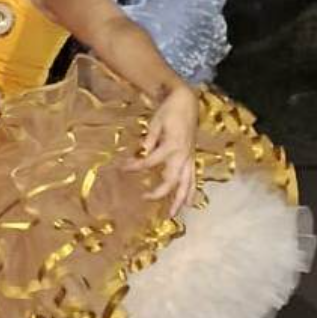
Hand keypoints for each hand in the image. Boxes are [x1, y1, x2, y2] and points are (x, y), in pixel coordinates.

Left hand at [125, 84, 197, 216]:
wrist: (187, 102)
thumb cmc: (170, 110)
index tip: (123, 168)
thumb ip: (150, 139)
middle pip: (171, 180)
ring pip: (187, 183)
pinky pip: (193, 178)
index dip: (136, 166)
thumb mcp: (156, 122)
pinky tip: (188, 202)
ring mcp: (189, 158)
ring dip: (180, 199)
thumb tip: (142, 152)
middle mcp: (182, 155)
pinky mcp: (193, 157)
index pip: (150, 161)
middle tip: (146, 198)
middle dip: (160, 192)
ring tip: (173, 214)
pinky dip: (191, 191)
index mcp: (171, 145)